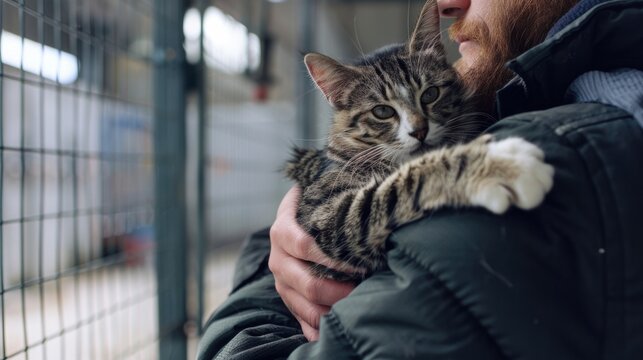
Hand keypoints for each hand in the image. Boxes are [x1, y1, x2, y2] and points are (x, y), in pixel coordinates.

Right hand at [269, 186, 356, 340]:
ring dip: (333, 311)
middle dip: (340, 290)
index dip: (333, 257)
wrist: (295, 217)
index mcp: (282, 230)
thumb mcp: (316, 193)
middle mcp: (278, 258)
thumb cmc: (316, 204)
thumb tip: (365, 193)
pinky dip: (319, 328)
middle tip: (365, 289)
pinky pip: (302, 320)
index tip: (361, 261)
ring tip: (358, 307)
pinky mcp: (288, 298)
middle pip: (308, 282)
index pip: (304, 245)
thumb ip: (333, 194)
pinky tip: (338, 327)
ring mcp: (281, 281)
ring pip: (305, 306)